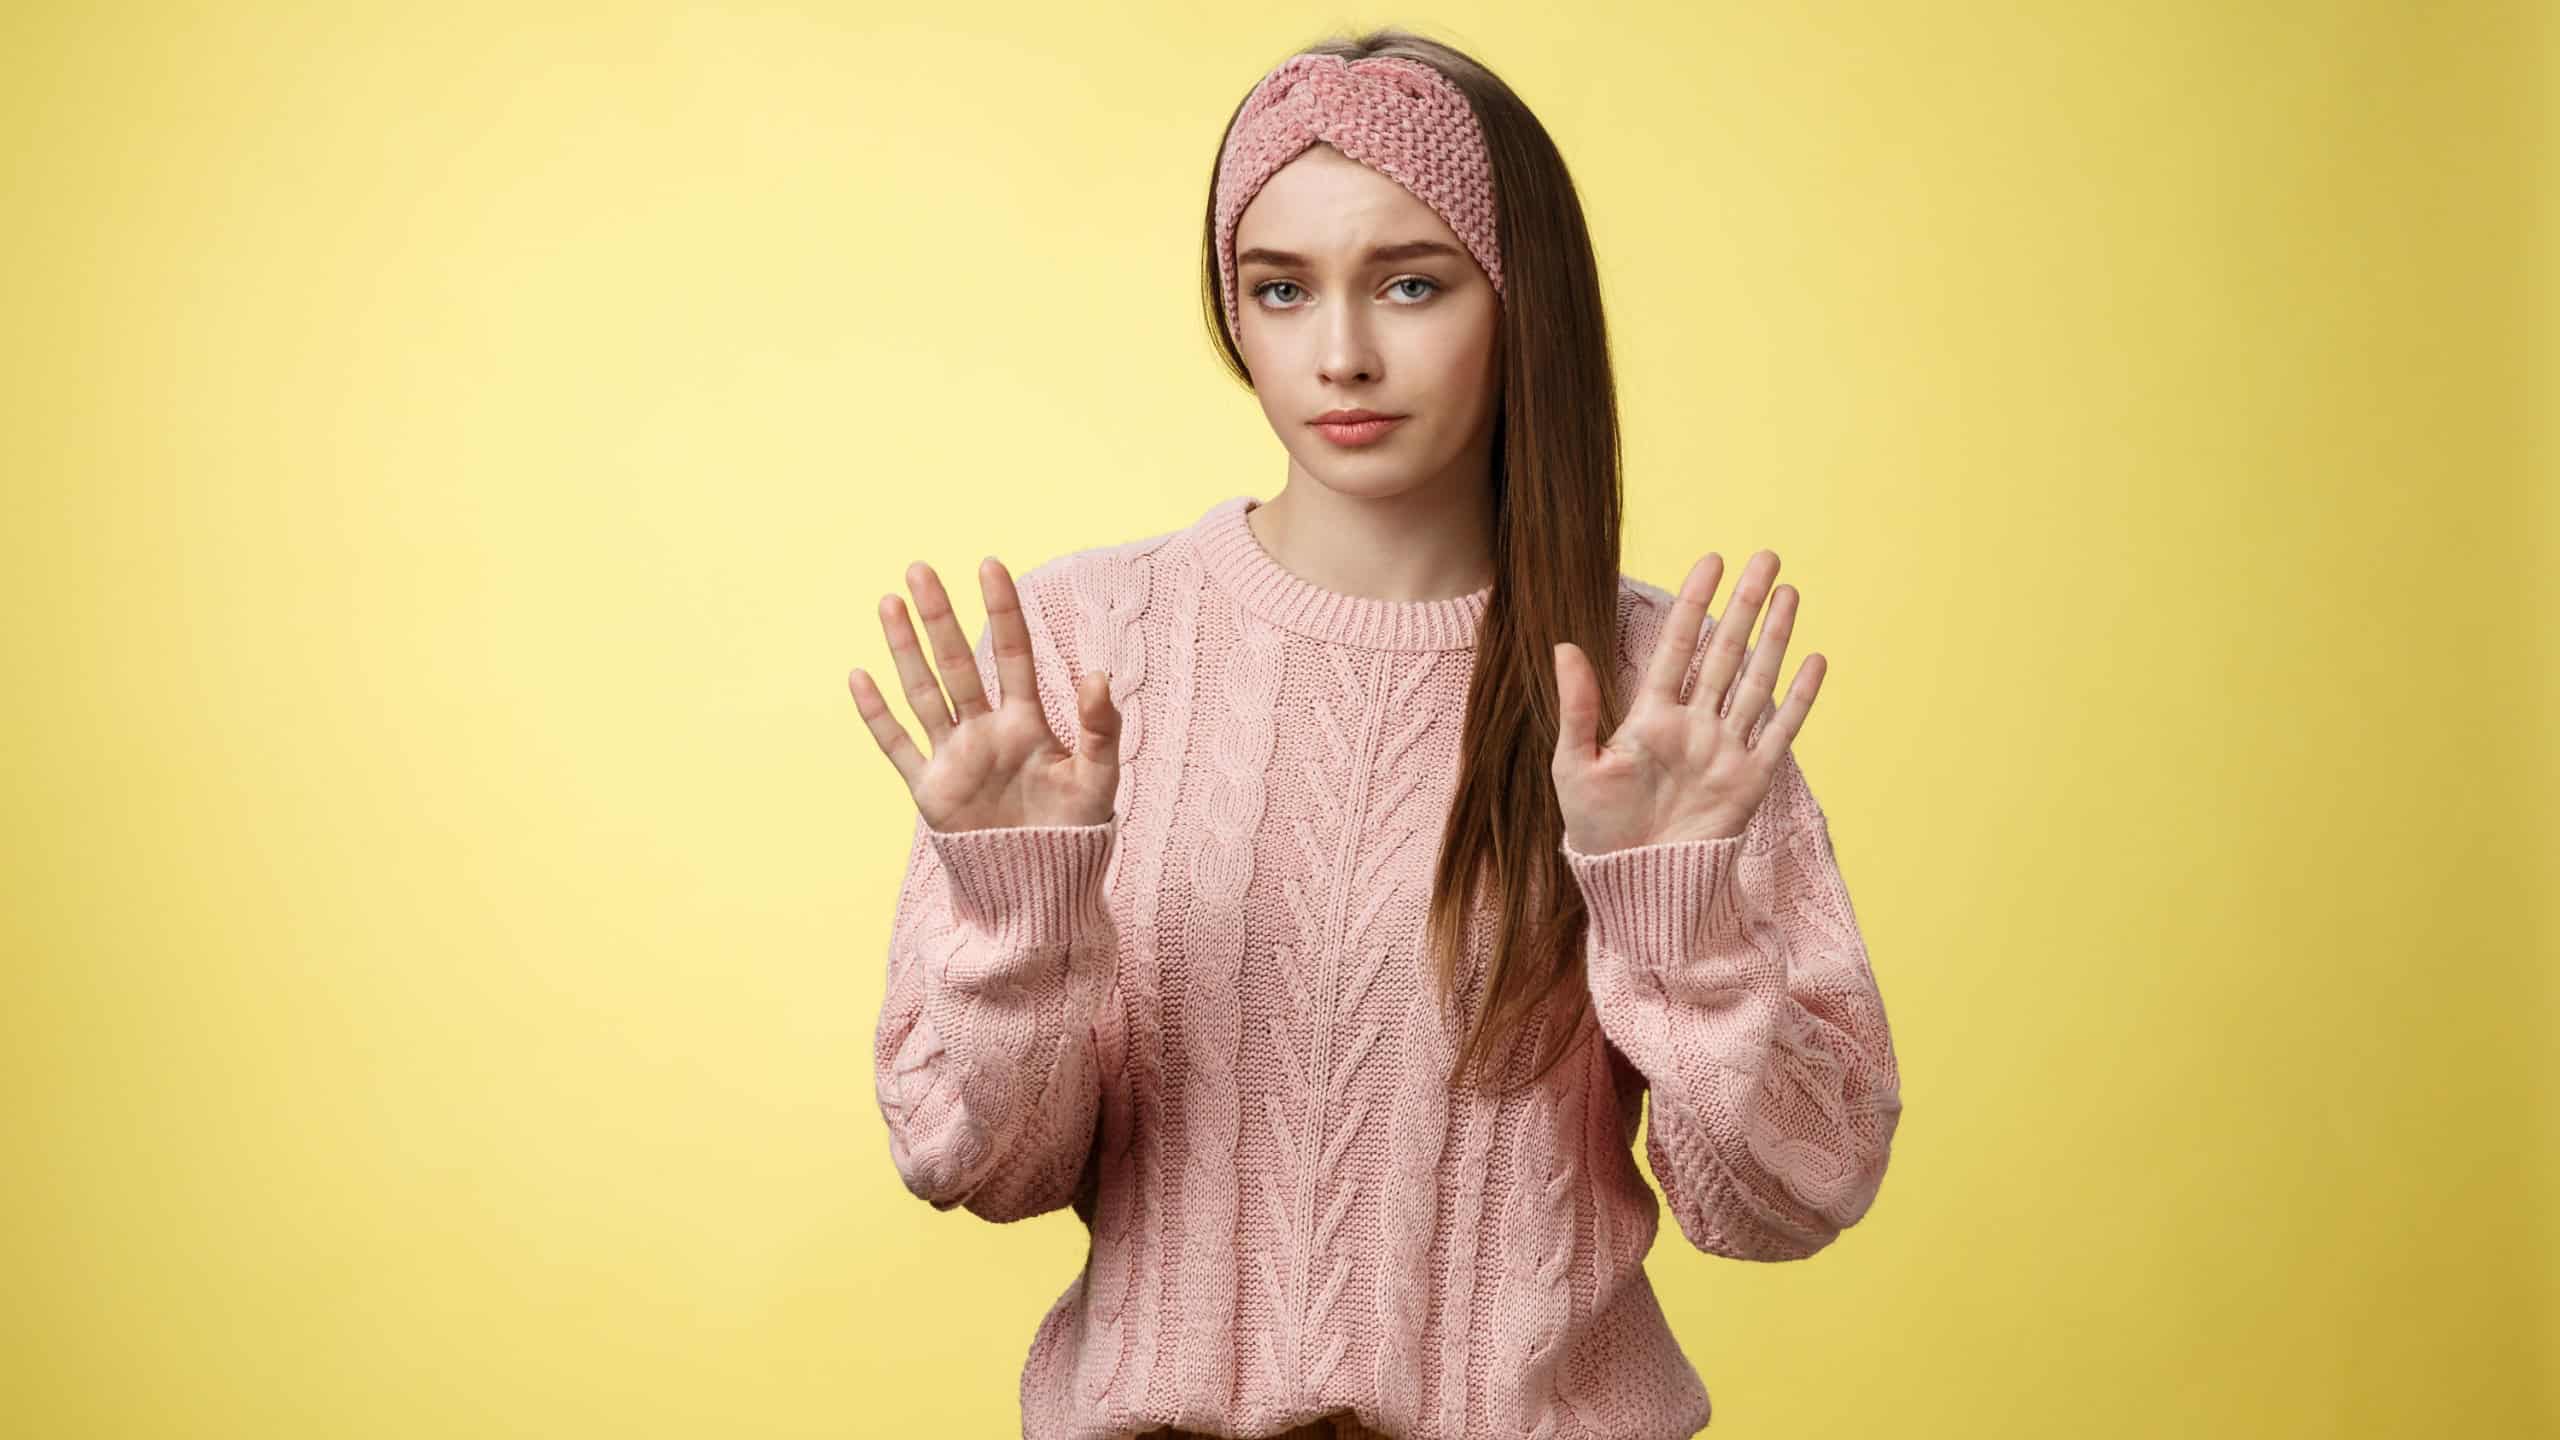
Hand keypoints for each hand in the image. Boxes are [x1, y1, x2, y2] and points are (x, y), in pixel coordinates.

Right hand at [847, 556, 1121, 831]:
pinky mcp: (930, 790)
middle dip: (939, 616)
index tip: (990, 565)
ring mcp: (954, 757)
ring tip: (888, 602)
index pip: (1013, 653)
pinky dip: (877, 714)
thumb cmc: (1076, 832)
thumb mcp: (1098, 778)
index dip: (1002, 610)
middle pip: (957, 662)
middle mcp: (985, 730)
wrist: (1040, 888)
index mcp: (1027, 723)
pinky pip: (897, 746)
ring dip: (905, 649)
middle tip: (920, 567)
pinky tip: (859, 676)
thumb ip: (1099, 728)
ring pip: (923, 691)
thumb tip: (1097, 675)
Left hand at [1551, 550, 1824, 853]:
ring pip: (1756, 681)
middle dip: (1746, 605)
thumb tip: (1564, 645)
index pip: (1679, 645)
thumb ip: (1578, 706)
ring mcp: (1725, 750)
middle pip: (1726, 652)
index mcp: (1652, 716)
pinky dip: (1798, 698)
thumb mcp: (1575, 765)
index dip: (1694, 603)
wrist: (1633, 883)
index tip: (1711, 560)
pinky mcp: (1749, 782)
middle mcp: (1694, 725)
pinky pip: (1780, 732)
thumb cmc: (1596, 829)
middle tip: (1766, 558)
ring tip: (1789, 592)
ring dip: (1774, 637)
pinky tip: (1814, 660)